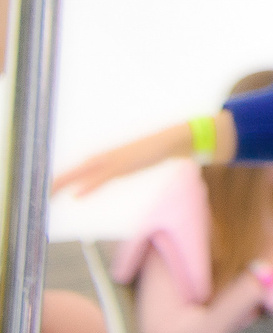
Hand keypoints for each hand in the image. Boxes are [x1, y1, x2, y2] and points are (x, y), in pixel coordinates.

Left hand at [52, 120, 203, 195]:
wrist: (177, 138)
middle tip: (36, 193)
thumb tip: (113, 177)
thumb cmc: (157, 150)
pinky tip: (77, 195)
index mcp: (106, 158)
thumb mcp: (134, 162)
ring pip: (82, 174)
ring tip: (46, 194)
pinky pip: (103, 178)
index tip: (45, 188)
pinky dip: (90, 186)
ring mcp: (115, 160)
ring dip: (64, 183)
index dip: (61, 179)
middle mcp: (106, 157)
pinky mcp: (126, 165)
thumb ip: (118, 170)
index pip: (77, 170)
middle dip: (55, 182)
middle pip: (74, 171)